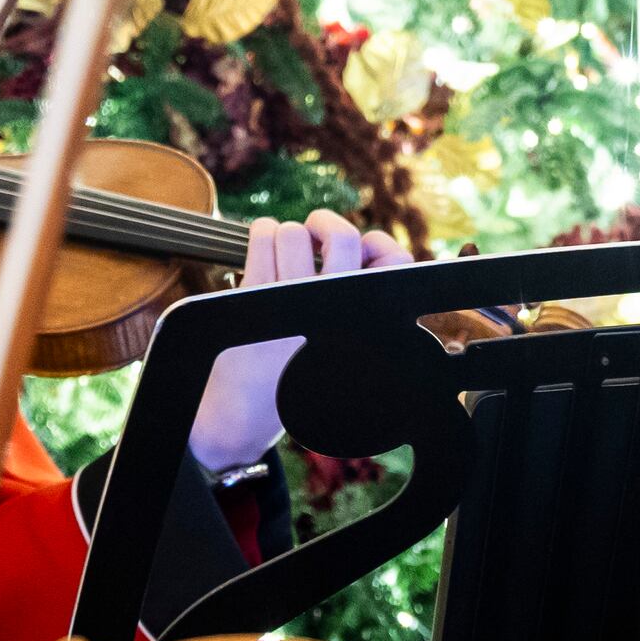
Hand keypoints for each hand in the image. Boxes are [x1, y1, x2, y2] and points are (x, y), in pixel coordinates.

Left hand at [192, 211, 416, 474]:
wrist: (245, 415)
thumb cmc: (299, 375)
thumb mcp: (343, 348)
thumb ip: (362, 298)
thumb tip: (372, 245)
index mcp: (359, 319)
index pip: (394, 260)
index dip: (380, 247)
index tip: (361, 254)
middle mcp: (330, 308)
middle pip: (343, 235)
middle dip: (327, 224)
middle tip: (316, 234)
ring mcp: (289, 301)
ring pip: (294, 232)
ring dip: (286, 235)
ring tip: (282, 255)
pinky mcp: (252, 297)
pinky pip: (263, 237)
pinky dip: (262, 234)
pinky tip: (262, 255)